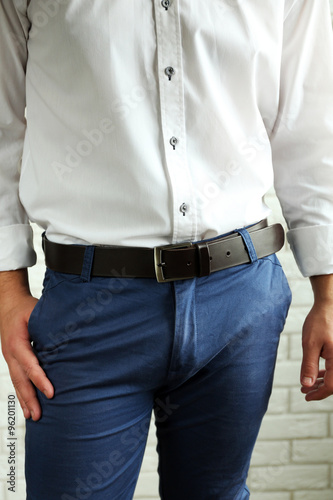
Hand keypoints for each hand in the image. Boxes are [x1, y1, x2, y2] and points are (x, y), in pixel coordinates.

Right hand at [0, 294, 53, 420]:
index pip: (30, 365)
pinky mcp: (12, 360)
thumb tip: (69, 335)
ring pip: (17, 382)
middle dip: (30, 398)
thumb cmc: (25, 308)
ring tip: (33, 417)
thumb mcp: (36, 312)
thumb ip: (48, 325)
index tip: (51, 393)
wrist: (8, 305)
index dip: (40, 380)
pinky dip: (21, 394)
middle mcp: (11, 353)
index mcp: (17, 342)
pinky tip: (26, 406)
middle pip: (20, 379)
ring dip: (24, 400)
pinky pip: (16, 379)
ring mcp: (9, 358)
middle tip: (39, 415)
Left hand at [300, 301, 332, 399]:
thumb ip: (309, 366)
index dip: (318, 394)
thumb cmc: (319, 322)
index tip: (306, 396)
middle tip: (305, 392)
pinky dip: (326, 373)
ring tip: (308, 385)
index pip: (331, 386)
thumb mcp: (310, 344)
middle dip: (320, 389)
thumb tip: (306, 384)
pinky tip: (316, 374)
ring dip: (322, 382)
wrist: (328, 306)